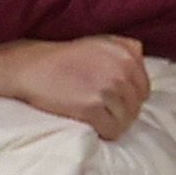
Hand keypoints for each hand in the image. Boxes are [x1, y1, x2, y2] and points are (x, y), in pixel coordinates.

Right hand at [1, 34, 150, 141]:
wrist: (31, 68)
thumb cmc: (65, 58)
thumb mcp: (100, 42)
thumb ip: (126, 49)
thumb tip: (143, 61)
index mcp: (126, 54)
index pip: (144, 90)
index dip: (129, 99)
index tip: (113, 101)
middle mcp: (122, 70)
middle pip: (136, 106)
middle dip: (122, 112)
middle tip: (102, 111)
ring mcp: (108, 89)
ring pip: (126, 120)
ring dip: (112, 123)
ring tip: (96, 118)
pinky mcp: (93, 107)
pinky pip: (112, 130)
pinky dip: (105, 132)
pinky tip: (93, 125)